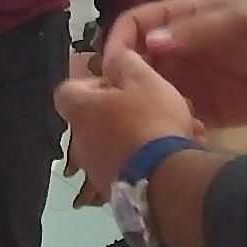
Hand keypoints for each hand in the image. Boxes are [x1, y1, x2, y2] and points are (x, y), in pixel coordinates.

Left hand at [55, 46, 201, 210]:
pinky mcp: (115, 190)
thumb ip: (125, 62)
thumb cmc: (151, 121)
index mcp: (81, 111)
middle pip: (96, 118)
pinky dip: (148, 158)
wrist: (166, 181)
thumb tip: (116, 56)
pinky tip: (177, 152)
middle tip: (155, 105)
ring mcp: (96, 169)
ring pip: (118, 142)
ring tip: (179, 130)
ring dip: (142, 134)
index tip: (117, 83)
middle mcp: (81, 142)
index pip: (67, 90)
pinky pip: (130, 165)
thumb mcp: (144, 79)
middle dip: (124, 110)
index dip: (91, 83)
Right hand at [101, 0, 246, 129]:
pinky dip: (165, 127)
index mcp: (179, 21)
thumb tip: (150, 43)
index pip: (134, 26)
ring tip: (140, 124)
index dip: (117, 42)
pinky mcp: (202, 111)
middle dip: (120, 81)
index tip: (109, 68)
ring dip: (140, 107)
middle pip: (133, 63)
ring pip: (147, 94)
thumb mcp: (235, 24)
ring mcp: (187, 82)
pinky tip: (170, 135)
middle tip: (116, 105)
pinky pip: (172, 119)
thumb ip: (195, 32)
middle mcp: (176, 51)